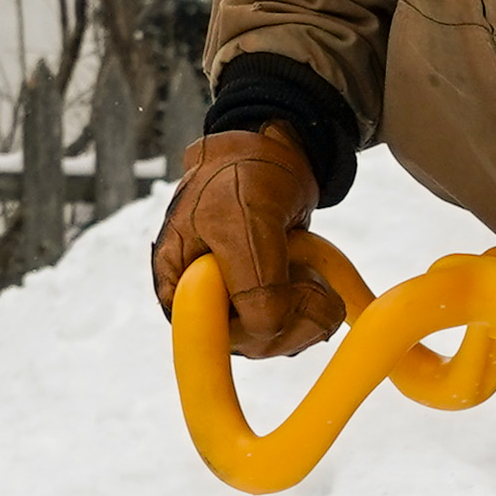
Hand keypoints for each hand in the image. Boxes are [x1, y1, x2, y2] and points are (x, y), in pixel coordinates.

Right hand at [154, 124, 342, 359]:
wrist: (274, 151)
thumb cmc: (243, 174)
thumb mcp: (245, 220)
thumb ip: (253, 280)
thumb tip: (267, 333)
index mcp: (178, 285)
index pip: (213, 338)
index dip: (254, 328)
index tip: (285, 292)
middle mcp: (206, 301)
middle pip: (253, 344)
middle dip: (292, 313)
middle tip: (306, 272)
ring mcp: (239, 302)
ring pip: (282, 336)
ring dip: (309, 303)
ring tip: (305, 259)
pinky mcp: (269, 298)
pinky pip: (298, 323)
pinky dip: (316, 300)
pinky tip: (312, 268)